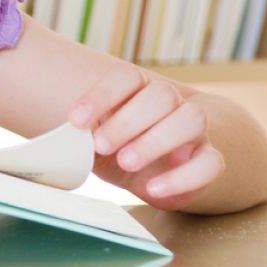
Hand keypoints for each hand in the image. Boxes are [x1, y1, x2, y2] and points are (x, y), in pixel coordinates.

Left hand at [68, 64, 224, 209]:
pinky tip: (152, 189)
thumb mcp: (97, 137)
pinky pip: (211, 163)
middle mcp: (171, 104)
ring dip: (156, 140)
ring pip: (192, 119)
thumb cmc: (119, 147)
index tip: (75, 121)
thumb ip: (84, 133)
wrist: (161, 171)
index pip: (127, 77)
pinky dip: (182, 177)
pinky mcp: (210, 160)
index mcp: (140, 90)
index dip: (101, 95)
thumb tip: (55, 142)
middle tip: (101, 145)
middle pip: (162, 94)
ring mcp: (194, 132)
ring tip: (126, 162)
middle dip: (128, 120)